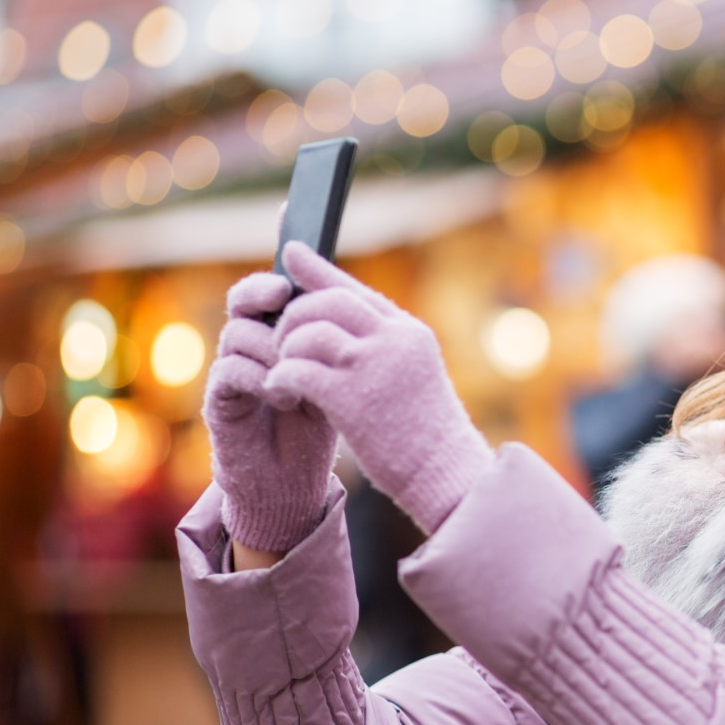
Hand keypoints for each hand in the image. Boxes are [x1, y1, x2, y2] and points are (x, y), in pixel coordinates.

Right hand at [203, 271, 337, 551]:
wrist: (295, 482)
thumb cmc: (319, 426)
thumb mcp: (333, 377)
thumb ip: (334, 343)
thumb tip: (356, 299)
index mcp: (274, 336)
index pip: (264, 293)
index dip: (274, 281)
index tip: (292, 281)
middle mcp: (248, 349)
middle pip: (241, 304)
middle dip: (259, 295)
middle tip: (280, 297)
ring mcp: (231, 374)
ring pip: (237, 334)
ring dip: (273, 347)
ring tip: (303, 373)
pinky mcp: (219, 402)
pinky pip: (229, 371)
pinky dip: (259, 378)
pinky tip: (286, 397)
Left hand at [263, 242, 491, 534]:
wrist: (445, 473)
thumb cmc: (425, 435)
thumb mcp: (412, 378)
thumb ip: (382, 349)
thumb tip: (338, 331)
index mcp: (409, 332)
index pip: (354, 289)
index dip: (317, 269)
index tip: (290, 251)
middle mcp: (393, 339)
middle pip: (325, 301)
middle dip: (291, 318)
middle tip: (280, 345)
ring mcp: (373, 366)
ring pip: (307, 332)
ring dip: (284, 352)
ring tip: (282, 377)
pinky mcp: (351, 397)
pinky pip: (296, 369)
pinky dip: (280, 378)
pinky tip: (281, 393)